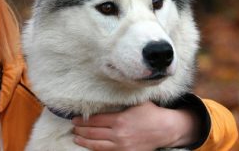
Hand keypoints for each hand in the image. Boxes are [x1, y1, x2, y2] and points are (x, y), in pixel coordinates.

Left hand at [71, 101, 199, 150]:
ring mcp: (122, 146)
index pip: (95, 121)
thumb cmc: (150, 113)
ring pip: (97, 145)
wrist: (165, 129)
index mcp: (119, 120)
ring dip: (84, 141)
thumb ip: (120, 101)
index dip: (82, 121)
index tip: (75, 119)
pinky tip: (89, 146)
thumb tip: (105, 93)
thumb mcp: (135, 103)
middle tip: (73, 127)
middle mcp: (119, 134)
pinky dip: (95, 149)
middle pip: (93, 133)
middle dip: (80, 130)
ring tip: (76, 138)